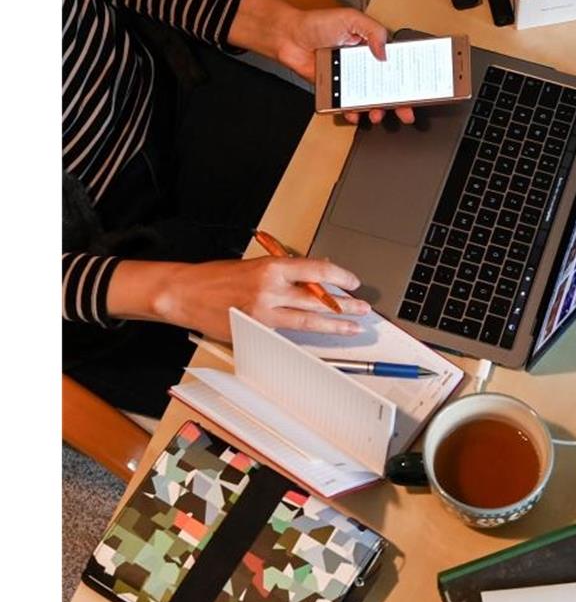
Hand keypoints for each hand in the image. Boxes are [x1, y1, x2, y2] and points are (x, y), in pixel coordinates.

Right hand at [108, 258, 372, 340]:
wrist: (185, 292)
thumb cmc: (218, 277)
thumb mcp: (255, 265)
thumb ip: (284, 273)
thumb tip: (314, 280)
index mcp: (272, 267)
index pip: (317, 271)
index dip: (340, 278)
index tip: (353, 282)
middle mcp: (271, 290)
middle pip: (318, 299)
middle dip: (345, 305)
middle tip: (362, 308)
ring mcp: (265, 313)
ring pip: (308, 321)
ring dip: (334, 324)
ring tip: (352, 326)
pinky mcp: (257, 331)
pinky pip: (288, 333)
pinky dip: (306, 334)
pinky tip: (321, 336)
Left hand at [229, 0, 414, 125]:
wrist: (290, 37)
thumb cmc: (317, 24)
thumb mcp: (351, 18)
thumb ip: (373, 31)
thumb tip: (385, 52)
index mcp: (372, 49)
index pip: (395, 66)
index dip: (407, 79)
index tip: (417, 90)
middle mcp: (363, 66)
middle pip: (387, 89)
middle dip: (399, 103)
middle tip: (406, 113)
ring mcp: (351, 80)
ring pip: (370, 101)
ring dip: (377, 110)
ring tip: (377, 114)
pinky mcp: (336, 91)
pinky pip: (348, 106)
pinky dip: (352, 113)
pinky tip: (354, 114)